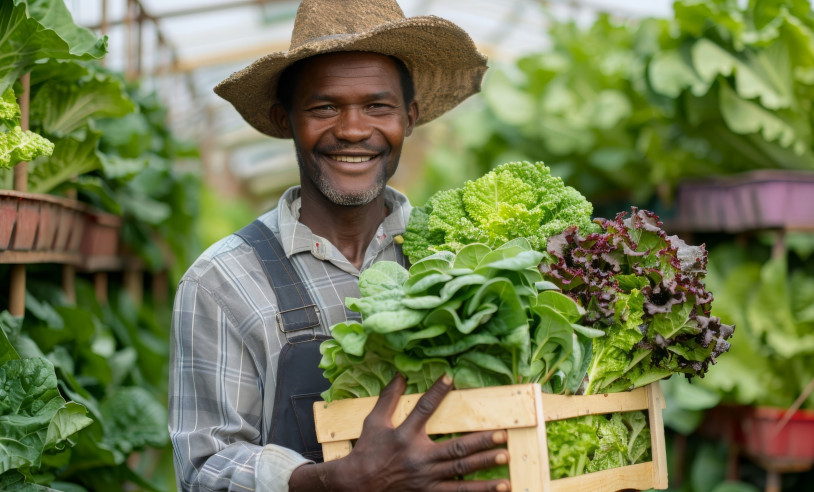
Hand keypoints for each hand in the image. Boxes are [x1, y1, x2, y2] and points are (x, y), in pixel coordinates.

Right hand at [333, 373, 510, 490]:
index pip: (424, 409)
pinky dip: (475, 490)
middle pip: (455, 449)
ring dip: (484, 467)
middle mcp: (418, 458)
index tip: (450, 378)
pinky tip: (495, 487)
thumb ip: (388, 398)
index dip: (436, 392)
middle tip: (501, 434)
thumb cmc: (367, 451)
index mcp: (405, 436)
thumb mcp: (374, 421)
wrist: (358, 484)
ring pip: (460, 474)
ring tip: (505, 459)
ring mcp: (425, 479)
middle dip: (480, 442)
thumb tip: (399, 374)